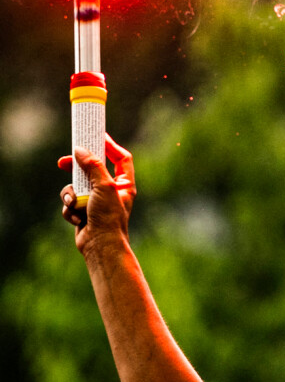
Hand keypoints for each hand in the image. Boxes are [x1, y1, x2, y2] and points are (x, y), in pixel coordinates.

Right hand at [58, 134, 135, 255]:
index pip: (120, 158)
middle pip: (92, 170)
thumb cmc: (108, 217)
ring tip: (75, 204)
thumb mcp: (104, 186)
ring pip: (76, 186)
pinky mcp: (83, 211)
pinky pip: (70, 202)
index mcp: (124, 184)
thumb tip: (80, 150)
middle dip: (77, 168)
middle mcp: (111, 191)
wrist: (100, 246)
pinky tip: (77, 219)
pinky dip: (71, 209)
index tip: (96, 135)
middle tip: (64, 162)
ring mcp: (96, 202)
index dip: (110, 146)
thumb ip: (93, 166)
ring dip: (72, 195)